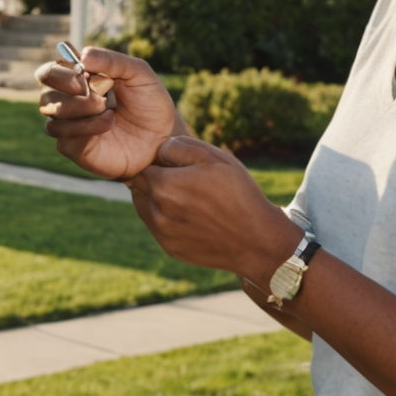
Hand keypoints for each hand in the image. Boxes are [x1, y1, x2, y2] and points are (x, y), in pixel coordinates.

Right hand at [35, 46, 184, 180]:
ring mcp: (68, 122)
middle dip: (65, 84)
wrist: (162, 139)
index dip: (61, 71)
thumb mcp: (138, 73)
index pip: (51, 69)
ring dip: (78, 106)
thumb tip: (82, 55)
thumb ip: (112, 60)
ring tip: (107, 109)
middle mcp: (68, 98)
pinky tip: (108, 123)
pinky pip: (62, 133)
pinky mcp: (72, 145)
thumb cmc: (148, 103)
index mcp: (78, 77)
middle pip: (44, 86)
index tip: (84, 73)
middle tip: (91, 90)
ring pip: (50, 109)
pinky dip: (85, 126)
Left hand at [130, 136, 301, 284]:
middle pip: (138, 188)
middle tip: (179, 179)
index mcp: (163, 186)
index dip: (155, 162)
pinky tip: (190, 215)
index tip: (171, 164)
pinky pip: (157, 227)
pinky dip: (166, 218)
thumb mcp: (214, 158)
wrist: (257, 241)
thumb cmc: (238, 194)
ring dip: (156, 199)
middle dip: (153, 180)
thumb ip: (179, 146)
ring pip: (145, 208)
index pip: (140, 168)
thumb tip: (159, 150)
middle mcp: (156, 212)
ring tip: (185, 196)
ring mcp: (162, 233)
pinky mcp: (170, 248)